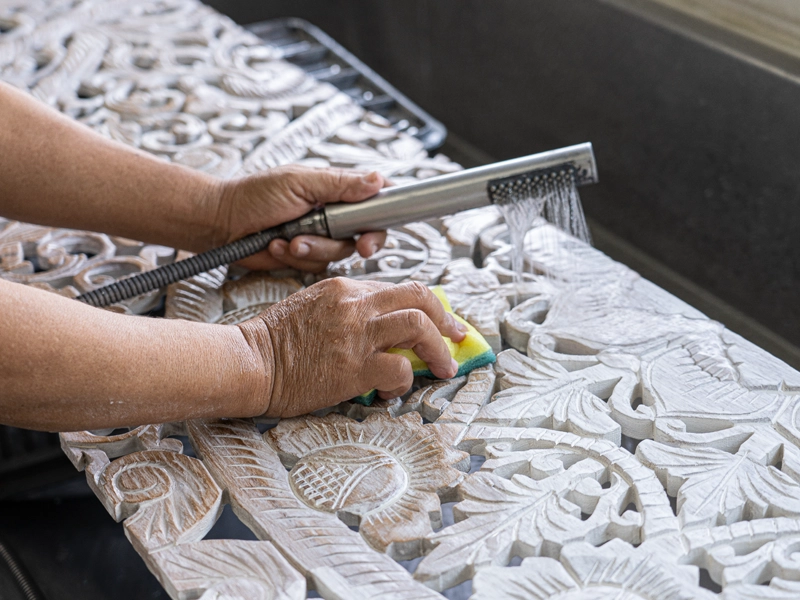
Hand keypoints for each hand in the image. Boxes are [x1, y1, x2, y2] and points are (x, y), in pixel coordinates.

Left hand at [214, 165, 389, 271]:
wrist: (220, 222)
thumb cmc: (254, 195)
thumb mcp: (298, 182)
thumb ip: (339, 184)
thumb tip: (377, 180)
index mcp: (335, 190)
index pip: (374, 199)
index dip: (385, 212)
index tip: (383, 224)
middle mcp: (332, 215)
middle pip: (366, 233)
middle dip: (358, 242)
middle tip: (359, 247)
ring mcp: (319, 238)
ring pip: (339, 253)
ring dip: (314, 248)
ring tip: (289, 238)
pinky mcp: (304, 257)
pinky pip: (315, 265)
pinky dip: (295, 257)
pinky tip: (277, 245)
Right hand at [236, 279, 467, 417]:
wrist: (249, 361)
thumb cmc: (274, 340)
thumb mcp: (312, 305)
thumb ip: (347, 309)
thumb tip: (381, 324)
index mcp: (345, 288)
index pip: (399, 288)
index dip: (426, 305)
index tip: (439, 320)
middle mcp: (355, 305)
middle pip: (419, 297)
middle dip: (446, 318)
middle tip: (456, 336)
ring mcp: (356, 334)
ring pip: (418, 326)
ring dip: (438, 349)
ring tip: (443, 367)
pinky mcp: (353, 366)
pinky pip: (399, 368)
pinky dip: (405, 381)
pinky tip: (393, 391)